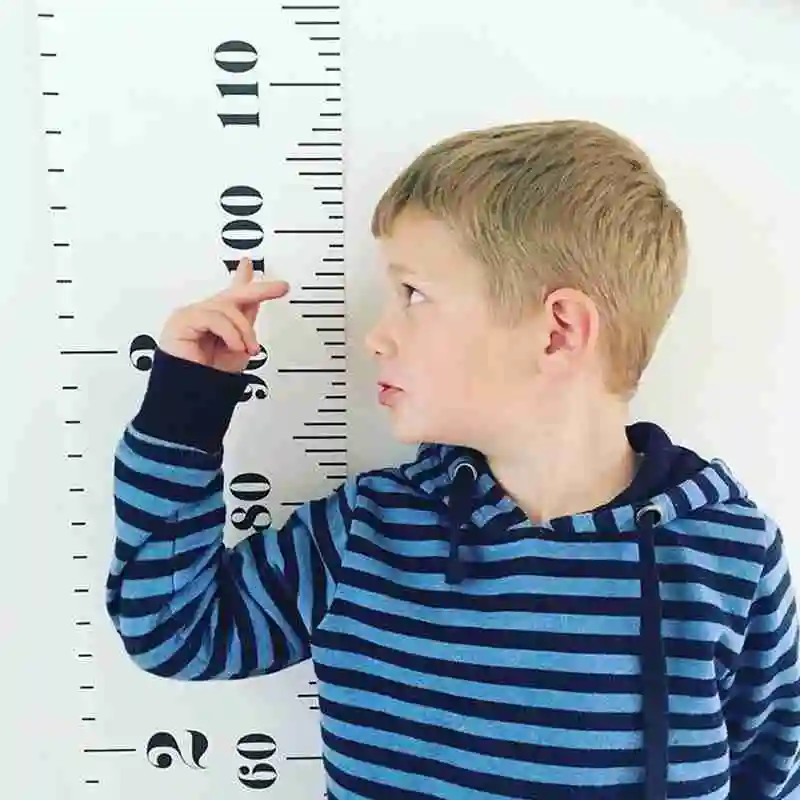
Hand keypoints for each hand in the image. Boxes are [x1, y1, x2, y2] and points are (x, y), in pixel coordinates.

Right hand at [159, 257, 289, 372]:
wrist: (196, 394)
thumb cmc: (212, 377)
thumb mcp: (241, 347)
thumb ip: (246, 324)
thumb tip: (256, 302)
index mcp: (219, 322)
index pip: (231, 294)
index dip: (242, 277)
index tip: (249, 263)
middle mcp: (205, 314)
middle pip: (233, 294)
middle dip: (260, 289)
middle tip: (280, 288)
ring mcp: (192, 315)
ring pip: (228, 308)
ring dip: (243, 331)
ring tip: (247, 348)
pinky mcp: (182, 320)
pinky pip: (214, 317)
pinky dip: (230, 333)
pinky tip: (234, 346)